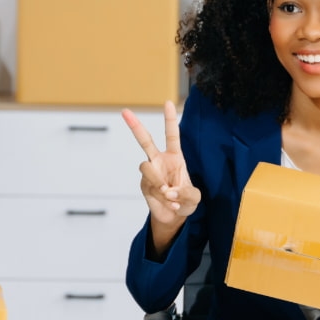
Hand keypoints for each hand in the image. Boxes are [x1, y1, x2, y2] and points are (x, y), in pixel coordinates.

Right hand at [122, 101, 200, 228]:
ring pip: (146, 168)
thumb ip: (186, 193)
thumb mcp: (194, 197)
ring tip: (170, 195)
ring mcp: (150, 173)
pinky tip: (171, 204)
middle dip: (135, 126)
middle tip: (125, 111)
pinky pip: (151, 187)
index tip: (168, 102)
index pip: (171, 134)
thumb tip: (167, 190)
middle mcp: (159, 161)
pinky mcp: (144, 185)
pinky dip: (163, 198)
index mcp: (174, 157)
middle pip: (145, 141)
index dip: (169, 119)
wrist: (173, 217)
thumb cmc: (185, 201)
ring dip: (159, 182)